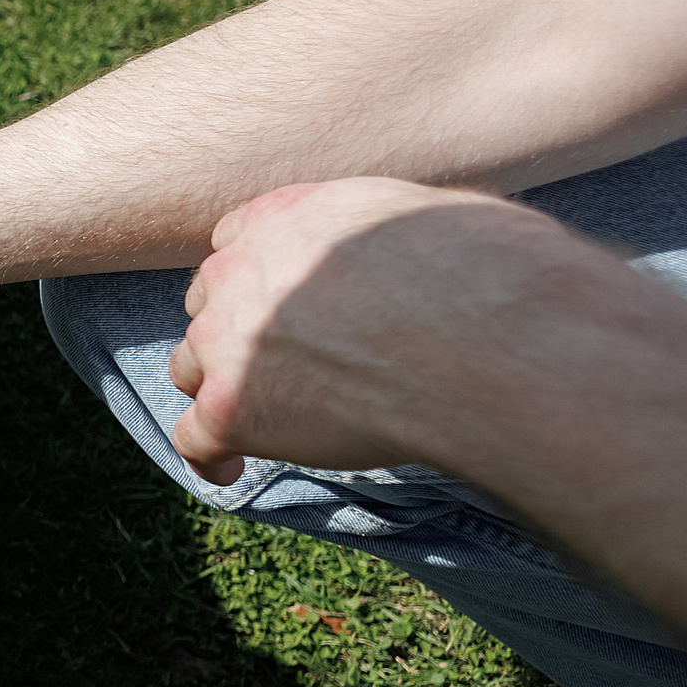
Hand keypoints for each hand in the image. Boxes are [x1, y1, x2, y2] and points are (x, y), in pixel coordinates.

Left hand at [167, 179, 592, 484]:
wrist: (490, 344)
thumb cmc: (493, 279)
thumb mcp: (436, 216)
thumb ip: (389, 234)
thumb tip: (418, 247)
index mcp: (286, 217)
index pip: (236, 242)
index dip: (256, 278)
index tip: (275, 304)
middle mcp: (241, 271)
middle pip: (209, 304)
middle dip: (235, 331)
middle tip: (279, 366)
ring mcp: (228, 340)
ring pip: (193, 367)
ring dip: (220, 388)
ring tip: (258, 416)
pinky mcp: (234, 407)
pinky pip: (194, 438)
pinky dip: (211, 456)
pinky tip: (230, 470)